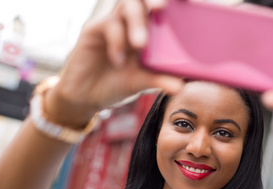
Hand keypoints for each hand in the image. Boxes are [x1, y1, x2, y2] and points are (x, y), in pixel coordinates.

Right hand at [44, 0, 183, 127]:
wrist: (86, 96)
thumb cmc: (116, 83)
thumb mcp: (141, 83)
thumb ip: (159, 81)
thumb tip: (181, 86)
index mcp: (149, 30)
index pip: (161, 7)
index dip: (173, 0)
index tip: (187, 1)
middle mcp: (132, 22)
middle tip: (162, 8)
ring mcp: (114, 23)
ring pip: (127, 6)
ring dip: (136, 22)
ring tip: (140, 44)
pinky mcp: (94, 29)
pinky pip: (109, 25)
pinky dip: (117, 42)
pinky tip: (119, 61)